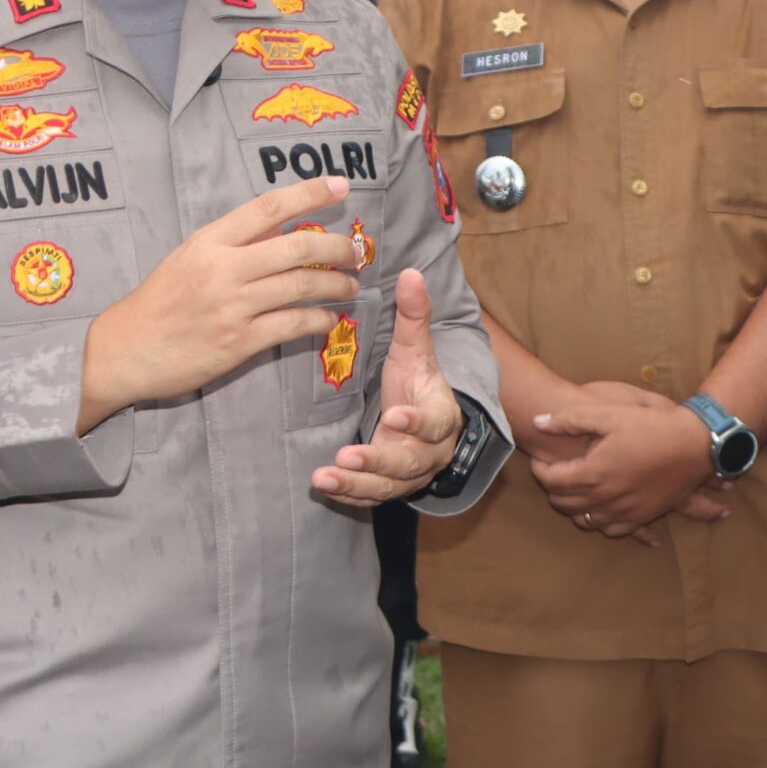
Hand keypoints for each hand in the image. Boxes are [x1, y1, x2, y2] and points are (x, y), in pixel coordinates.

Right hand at [79, 177, 358, 431]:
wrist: (126, 349)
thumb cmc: (158, 301)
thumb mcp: (188, 257)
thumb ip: (233, 242)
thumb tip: (281, 225)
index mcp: (210, 241)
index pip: (268, 207)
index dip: (310, 193)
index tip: (341, 186)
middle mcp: (224, 269)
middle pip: (296, 247)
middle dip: (337, 247)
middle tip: (357, 250)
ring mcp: (233, 307)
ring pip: (301, 286)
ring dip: (335, 284)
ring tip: (349, 285)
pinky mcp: (240, 343)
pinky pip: (292, 325)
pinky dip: (318, 320)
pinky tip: (329, 318)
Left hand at [312, 269, 463, 505]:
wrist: (421, 417)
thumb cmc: (415, 381)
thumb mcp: (414, 349)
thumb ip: (414, 315)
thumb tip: (412, 273)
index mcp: (441, 415)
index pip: (434, 422)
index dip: (416, 422)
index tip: (394, 417)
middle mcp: (430, 451)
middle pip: (409, 462)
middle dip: (378, 460)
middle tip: (348, 455)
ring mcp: (410, 473)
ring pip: (387, 484)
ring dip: (357, 482)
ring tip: (325, 477)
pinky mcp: (389, 485)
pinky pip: (371, 494)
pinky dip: (349, 493)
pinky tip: (325, 486)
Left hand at [528, 394, 724, 539]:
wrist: (696, 444)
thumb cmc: (651, 426)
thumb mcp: (608, 415)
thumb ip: (569, 420)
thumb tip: (537, 423)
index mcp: (594, 474)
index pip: (550, 480)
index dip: (539, 468)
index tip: (540, 456)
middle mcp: (607, 499)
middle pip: (564, 504)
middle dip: (552, 488)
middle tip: (553, 471)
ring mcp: (626, 512)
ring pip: (586, 521)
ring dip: (574, 507)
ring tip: (573, 488)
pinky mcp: (644, 516)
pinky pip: (613, 530)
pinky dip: (600, 522)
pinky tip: (599, 510)